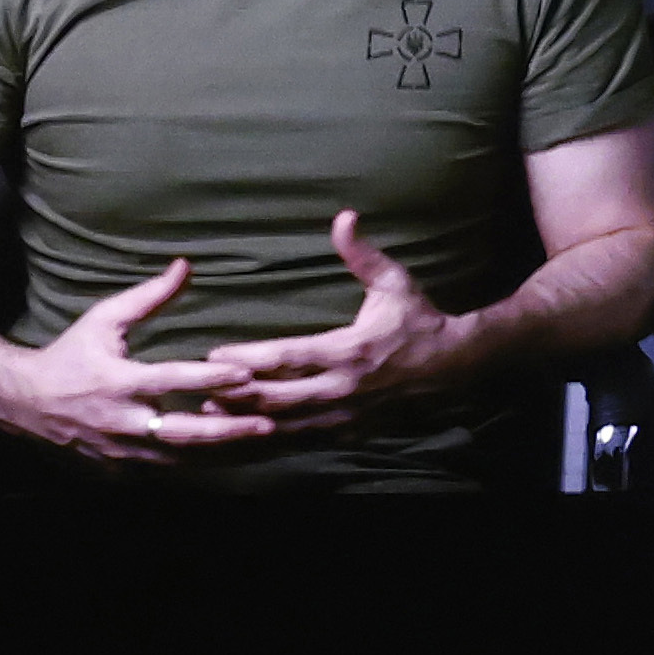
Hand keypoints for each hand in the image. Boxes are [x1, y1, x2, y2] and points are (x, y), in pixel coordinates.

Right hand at [0, 259, 287, 464]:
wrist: (26, 401)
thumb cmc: (70, 354)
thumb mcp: (103, 319)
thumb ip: (147, 297)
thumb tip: (185, 266)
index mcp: (117, 382)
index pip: (171, 380)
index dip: (210, 379)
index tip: (246, 374)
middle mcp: (122, 420)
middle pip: (183, 432)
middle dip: (228, 430)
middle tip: (269, 422)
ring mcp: (122, 449)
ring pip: (181, 456)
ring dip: (221, 450)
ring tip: (262, 440)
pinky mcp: (123, 466)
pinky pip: (169, 467)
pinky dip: (199, 460)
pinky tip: (232, 453)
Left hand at [201, 211, 462, 431]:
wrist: (454, 366)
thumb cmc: (418, 319)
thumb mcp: (394, 282)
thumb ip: (362, 254)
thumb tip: (343, 216)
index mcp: (350, 350)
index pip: (291, 356)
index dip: (251, 357)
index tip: (216, 355)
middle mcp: (345, 387)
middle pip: (281, 396)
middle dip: (238, 394)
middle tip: (199, 387)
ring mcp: (347, 413)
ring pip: (288, 423)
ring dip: (248, 420)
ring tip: (210, 414)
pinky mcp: (350, 428)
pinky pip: (305, 437)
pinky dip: (273, 436)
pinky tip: (245, 434)